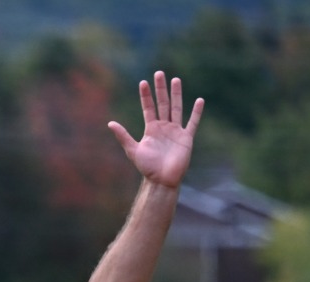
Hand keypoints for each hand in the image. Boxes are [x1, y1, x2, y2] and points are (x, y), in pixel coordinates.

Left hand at [110, 70, 202, 188]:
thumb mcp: (133, 150)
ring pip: (176, 108)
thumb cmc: (146, 167)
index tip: (143, 82)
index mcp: (151, 129)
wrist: (161, 180)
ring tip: (175, 80)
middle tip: (159, 73)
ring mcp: (176, 131)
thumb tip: (110, 123)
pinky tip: (199, 100)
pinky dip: (196, 112)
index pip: (148, 108)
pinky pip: (192, 122)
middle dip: (161, 89)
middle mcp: (164, 127)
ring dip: (176, 94)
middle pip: (162, 103)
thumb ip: (123, 136)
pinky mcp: (186, 137)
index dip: (146, 96)